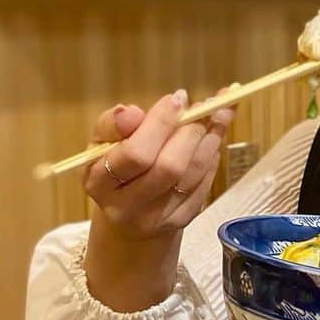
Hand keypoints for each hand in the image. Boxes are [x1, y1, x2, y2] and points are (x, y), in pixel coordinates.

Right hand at [83, 89, 236, 239]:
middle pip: (170, 166)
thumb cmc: (113, 169)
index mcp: (100, 183)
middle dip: (191, 131)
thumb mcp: (101, 144)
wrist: (125, 218)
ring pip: (192, 174)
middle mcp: (127, 207)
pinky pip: (204, 184)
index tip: (178, 98)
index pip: (136, 153)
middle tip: (203, 106)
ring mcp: (157, 218)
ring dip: (210, 139)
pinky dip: (212, 156)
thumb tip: (131, 112)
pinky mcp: (181, 222)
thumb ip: (111, 124)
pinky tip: (214, 137)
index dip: (161, 123)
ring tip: (218, 114)